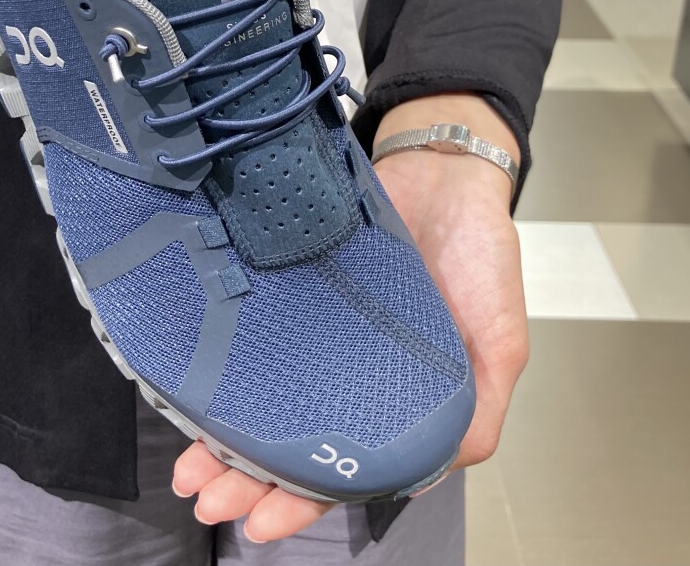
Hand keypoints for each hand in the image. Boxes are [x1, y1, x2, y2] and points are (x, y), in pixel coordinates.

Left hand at [172, 93, 527, 542]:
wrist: (441, 167)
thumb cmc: (480, 250)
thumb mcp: (501, 339)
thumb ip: (478, 411)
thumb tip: (433, 471)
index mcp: (397, 395)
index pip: (344, 466)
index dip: (302, 500)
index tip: (260, 523)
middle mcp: (347, 367)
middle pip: (289, 436)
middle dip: (245, 474)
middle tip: (204, 495)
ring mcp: (313, 327)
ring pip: (259, 389)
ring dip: (223, 429)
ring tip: (189, 462)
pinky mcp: (290, 286)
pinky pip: (250, 328)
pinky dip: (224, 358)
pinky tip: (194, 382)